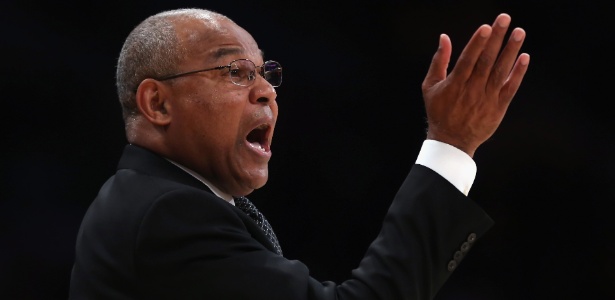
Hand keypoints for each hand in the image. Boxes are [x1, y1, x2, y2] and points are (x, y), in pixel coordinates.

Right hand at [422, 13, 529, 156]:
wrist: (452, 141)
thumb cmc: (439, 111)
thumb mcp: (430, 86)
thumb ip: (439, 61)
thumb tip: (444, 38)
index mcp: (455, 84)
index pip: (468, 59)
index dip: (478, 43)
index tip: (487, 27)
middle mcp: (472, 90)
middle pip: (486, 60)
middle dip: (497, 38)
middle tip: (505, 19)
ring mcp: (487, 98)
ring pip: (500, 71)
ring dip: (511, 51)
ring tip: (519, 32)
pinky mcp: (498, 107)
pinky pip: (510, 88)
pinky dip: (518, 73)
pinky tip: (524, 57)